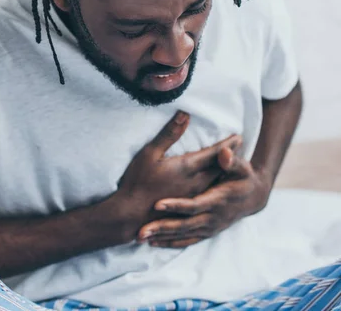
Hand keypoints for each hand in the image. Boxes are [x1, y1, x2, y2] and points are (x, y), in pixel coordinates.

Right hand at [111, 111, 242, 241]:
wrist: (131, 214)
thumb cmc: (138, 181)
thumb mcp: (150, 153)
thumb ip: (169, 134)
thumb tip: (185, 114)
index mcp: (188, 167)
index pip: (214, 153)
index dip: (227, 145)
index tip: (239, 137)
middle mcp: (196, 183)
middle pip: (220, 168)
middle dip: (231, 157)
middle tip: (241, 149)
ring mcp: (194, 197)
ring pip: (217, 183)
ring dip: (226, 173)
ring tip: (233, 166)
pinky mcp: (189, 208)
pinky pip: (209, 194)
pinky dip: (217, 187)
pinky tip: (218, 187)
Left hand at [137, 147, 271, 247]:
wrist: (254, 197)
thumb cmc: (244, 177)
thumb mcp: (242, 167)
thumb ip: (231, 160)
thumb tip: (224, 152)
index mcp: (219, 200)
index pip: (195, 205)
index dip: (177, 205)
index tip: (157, 204)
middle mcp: (214, 217)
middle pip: (185, 224)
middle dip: (163, 227)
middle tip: (141, 230)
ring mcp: (211, 227)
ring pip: (183, 235)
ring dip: (162, 237)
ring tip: (140, 237)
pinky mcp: (207, 232)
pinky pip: (187, 240)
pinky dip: (171, 242)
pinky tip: (153, 242)